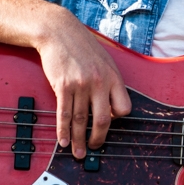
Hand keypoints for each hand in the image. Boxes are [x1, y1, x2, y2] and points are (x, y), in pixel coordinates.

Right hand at [36, 13, 131, 158]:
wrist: (60, 32)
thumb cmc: (83, 47)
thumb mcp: (105, 62)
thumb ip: (109, 83)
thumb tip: (110, 106)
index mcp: (113, 77)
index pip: (123, 108)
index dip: (117, 119)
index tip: (109, 124)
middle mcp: (99, 82)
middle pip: (102, 120)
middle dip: (98, 138)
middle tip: (94, 148)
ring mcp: (81, 85)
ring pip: (80, 120)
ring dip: (78, 140)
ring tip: (78, 152)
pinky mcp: (63, 86)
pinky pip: (64, 114)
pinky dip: (63, 131)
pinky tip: (63, 141)